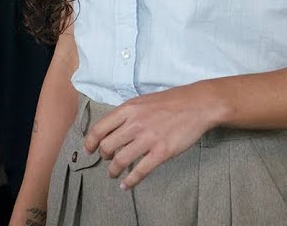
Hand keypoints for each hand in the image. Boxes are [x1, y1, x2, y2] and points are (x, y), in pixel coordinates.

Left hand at [82, 84, 217, 189]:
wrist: (197, 105)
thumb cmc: (171, 102)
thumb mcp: (143, 101)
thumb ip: (127, 114)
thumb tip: (113, 127)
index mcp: (128, 109)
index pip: (99, 129)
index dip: (90, 142)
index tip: (88, 150)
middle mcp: (135, 124)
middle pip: (107, 146)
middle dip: (103, 156)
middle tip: (106, 160)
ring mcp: (148, 138)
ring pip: (120, 160)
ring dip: (113, 171)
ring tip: (113, 175)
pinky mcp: (161, 151)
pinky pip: (140, 170)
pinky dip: (130, 181)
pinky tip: (126, 185)